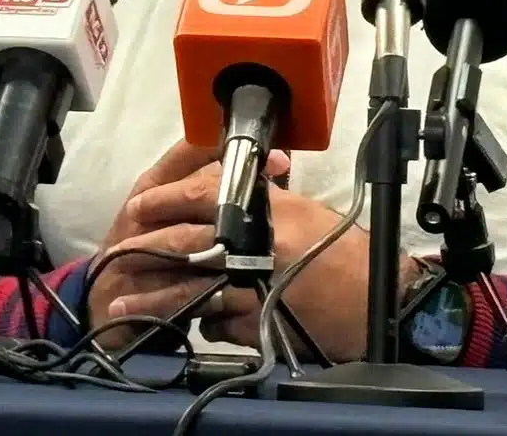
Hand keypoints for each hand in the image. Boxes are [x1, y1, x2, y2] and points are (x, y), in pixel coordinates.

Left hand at [100, 166, 381, 362]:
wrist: (383, 303)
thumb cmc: (345, 253)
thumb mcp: (303, 212)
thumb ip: (262, 196)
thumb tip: (217, 181)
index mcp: (269, 210)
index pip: (205, 193)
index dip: (167, 198)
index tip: (141, 206)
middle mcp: (260, 246)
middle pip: (189, 242)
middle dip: (150, 247)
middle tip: (123, 252)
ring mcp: (258, 288)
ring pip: (194, 290)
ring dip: (157, 297)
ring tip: (125, 304)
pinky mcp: (260, 326)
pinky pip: (217, 324)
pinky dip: (202, 323)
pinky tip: (186, 324)